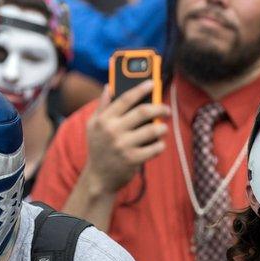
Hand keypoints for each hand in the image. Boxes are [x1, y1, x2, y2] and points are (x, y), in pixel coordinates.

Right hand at [83, 80, 169, 194]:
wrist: (98, 178)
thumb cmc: (98, 148)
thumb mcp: (93, 126)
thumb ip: (102, 106)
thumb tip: (108, 86)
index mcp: (104, 120)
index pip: (126, 99)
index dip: (141, 88)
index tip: (152, 83)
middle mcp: (112, 131)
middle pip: (143, 111)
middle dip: (159, 108)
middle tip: (166, 109)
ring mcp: (123, 146)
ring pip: (152, 130)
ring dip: (162, 128)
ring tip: (163, 128)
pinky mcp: (132, 160)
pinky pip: (155, 148)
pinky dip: (160, 145)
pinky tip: (158, 144)